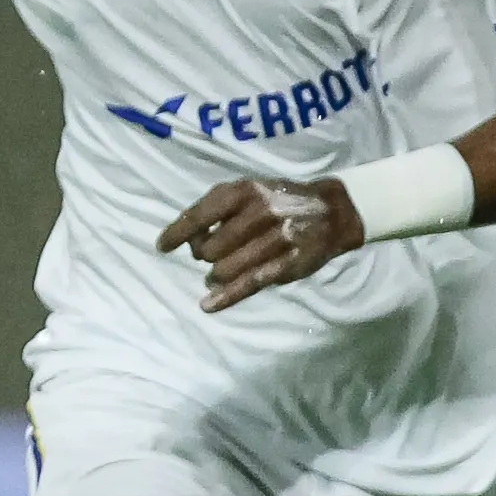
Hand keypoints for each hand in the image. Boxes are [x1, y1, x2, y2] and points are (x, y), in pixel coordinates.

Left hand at [159, 176, 366, 310]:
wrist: (332, 212)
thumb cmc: (281, 200)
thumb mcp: (250, 190)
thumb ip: (219, 207)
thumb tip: (189, 239)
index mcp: (245, 191)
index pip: (200, 216)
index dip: (178, 234)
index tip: (163, 247)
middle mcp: (260, 213)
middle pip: (209, 248)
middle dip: (205, 255)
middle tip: (213, 255)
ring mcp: (276, 240)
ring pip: (225, 269)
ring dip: (217, 275)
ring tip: (220, 273)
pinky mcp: (288, 265)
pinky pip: (249, 284)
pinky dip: (226, 297)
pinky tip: (209, 305)